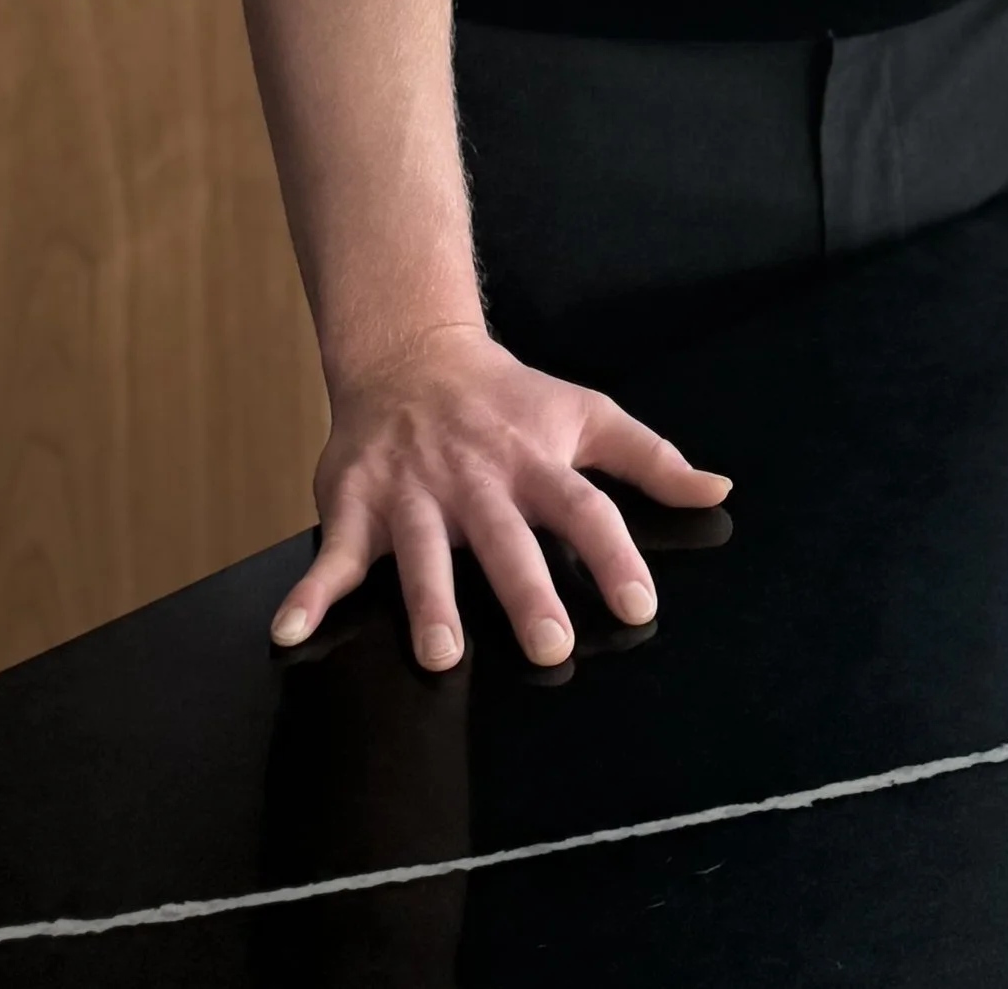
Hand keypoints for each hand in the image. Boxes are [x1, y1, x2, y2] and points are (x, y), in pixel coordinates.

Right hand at [270, 323, 731, 671]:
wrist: (413, 354)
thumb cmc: (509, 399)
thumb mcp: (585, 414)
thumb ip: (650, 458)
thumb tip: (718, 489)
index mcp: (536, 463)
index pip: (585, 510)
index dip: (615, 556)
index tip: (640, 605)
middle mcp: (477, 482)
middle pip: (507, 540)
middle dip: (527, 592)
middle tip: (549, 646)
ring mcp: (413, 494)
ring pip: (422, 553)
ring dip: (429, 602)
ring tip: (442, 653)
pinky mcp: (356, 505)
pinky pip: (329, 556)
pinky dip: (308, 594)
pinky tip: (289, 632)